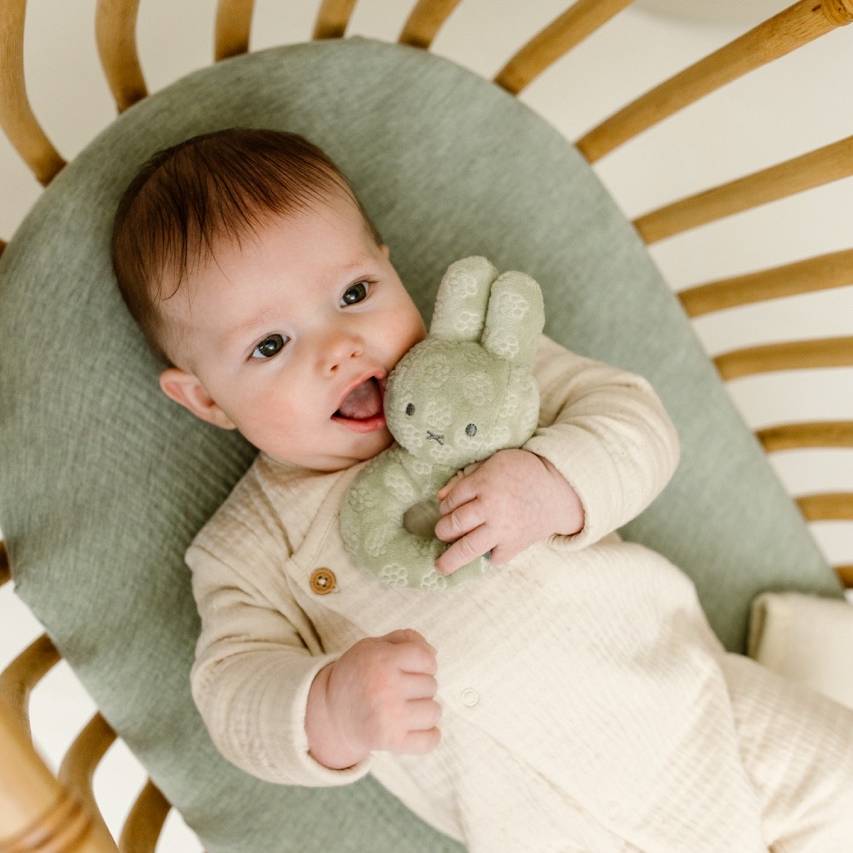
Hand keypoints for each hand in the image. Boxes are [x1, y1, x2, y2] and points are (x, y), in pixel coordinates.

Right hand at [306, 629, 441, 768]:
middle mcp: (385, 687)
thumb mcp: (373, 646)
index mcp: (382, 659)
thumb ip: (405, 639)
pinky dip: (430, 735)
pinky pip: (430, 740)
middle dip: (420, 686)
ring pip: (434, 712)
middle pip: (431, 685)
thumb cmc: (359, 673)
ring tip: (407, 707)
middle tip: (400, 689)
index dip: (425, 662)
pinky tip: (417, 727)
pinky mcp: (391, 741)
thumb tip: (434, 654)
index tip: (414, 667)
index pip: (426, 658)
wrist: (331, 713)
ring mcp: (389, 716)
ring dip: (425, 710)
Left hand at [433, 448, 583, 575]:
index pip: (451, 500)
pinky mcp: (515, 545)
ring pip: (468, 547)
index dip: (445, 506)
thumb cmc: (521, 472)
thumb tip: (439, 498)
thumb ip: (466, 478)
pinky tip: (484, 551)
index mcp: (484, 483)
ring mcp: (503, 529)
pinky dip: (487, 556)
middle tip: (443, 532)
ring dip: (451, 558)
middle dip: (443, 530)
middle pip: (454, 524)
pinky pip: (494, 557)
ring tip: (440, 566)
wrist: (558, 490)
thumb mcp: (493, 463)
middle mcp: (490, 507)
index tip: (447, 509)